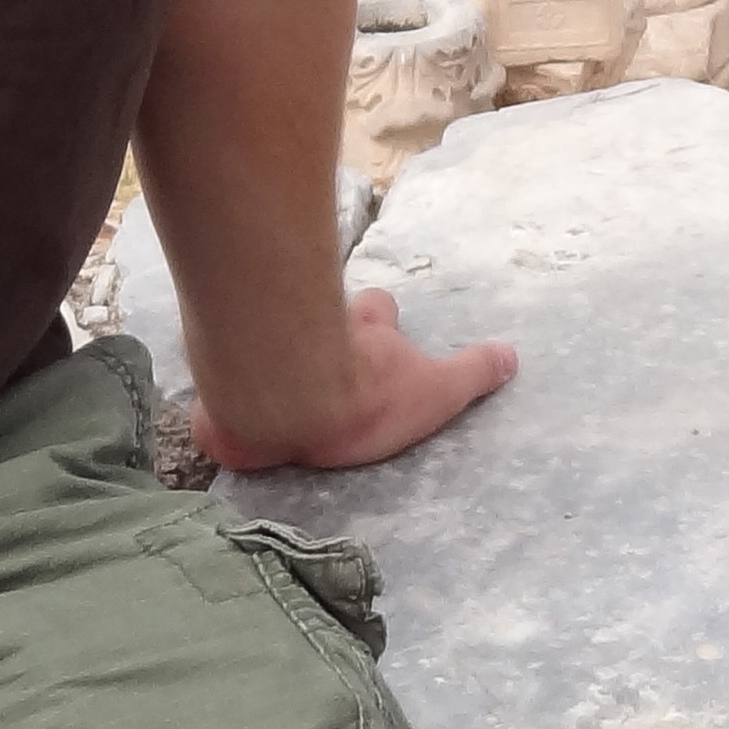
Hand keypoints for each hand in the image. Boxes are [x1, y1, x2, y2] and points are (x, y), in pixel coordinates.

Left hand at [189, 287, 515, 472]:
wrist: (287, 400)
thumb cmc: (366, 397)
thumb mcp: (435, 391)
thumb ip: (472, 372)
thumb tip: (512, 355)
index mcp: (367, 331)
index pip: (381, 308)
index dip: (383, 315)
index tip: (383, 319)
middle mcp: (316, 329)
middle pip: (322, 313)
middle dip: (326, 323)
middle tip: (323, 350)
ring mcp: (271, 352)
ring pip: (270, 342)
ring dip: (272, 358)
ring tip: (270, 386)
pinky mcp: (223, 392)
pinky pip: (218, 395)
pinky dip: (219, 401)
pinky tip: (216, 419)